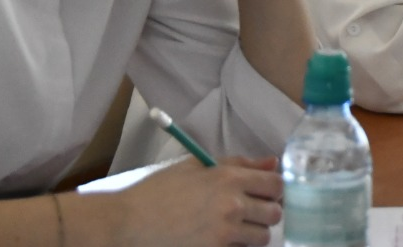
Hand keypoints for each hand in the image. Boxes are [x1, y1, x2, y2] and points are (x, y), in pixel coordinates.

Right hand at [115, 156, 282, 246]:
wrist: (126, 223)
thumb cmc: (157, 191)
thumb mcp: (196, 167)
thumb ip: (238, 164)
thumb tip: (271, 163)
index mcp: (229, 178)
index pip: (277, 184)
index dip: (274, 189)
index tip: (265, 193)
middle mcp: (233, 205)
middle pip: (274, 213)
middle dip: (266, 213)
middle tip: (249, 213)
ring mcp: (224, 233)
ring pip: (262, 237)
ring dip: (253, 234)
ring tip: (234, 229)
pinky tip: (220, 240)